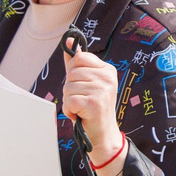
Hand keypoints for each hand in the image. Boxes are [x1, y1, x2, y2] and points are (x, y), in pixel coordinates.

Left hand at [60, 50, 123, 175]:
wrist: (103, 135)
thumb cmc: (92, 108)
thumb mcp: (85, 82)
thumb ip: (76, 62)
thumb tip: (68, 40)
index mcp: (107, 69)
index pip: (79, 58)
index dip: (74, 73)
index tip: (83, 86)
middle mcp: (107, 77)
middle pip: (71, 73)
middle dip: (70, 89)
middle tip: (83, 100)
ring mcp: (102, 90)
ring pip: (68, 87)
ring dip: (70, 101)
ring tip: (82, 109)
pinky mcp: (94, 103)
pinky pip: (69, 100)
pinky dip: (70, 110)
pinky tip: (80, 115)